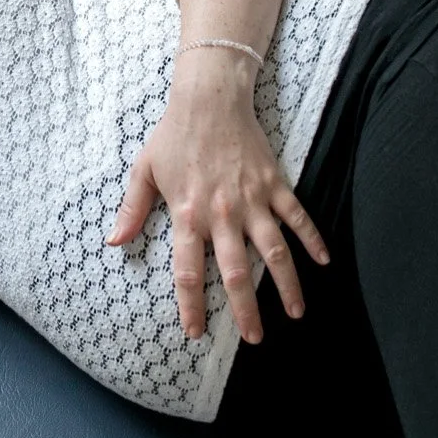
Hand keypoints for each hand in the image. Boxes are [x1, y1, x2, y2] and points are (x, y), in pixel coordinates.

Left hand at [106, 56, 329, 343]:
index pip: (188, 272)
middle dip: (245, 310)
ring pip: (274, 252)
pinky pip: (297, 217)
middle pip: (235, 273)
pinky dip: (312, 239)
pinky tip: (323, 262)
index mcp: (188, 214)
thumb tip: (114, 243)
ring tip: (296, 313)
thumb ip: (132, 210)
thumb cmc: (173, 135)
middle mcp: (222, 214)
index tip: (196, 333)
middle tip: (254, 339)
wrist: (209, 98)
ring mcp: (252, 200)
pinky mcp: (274, 184)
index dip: (192, 306)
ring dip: (286, 285)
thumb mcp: (144, 171)